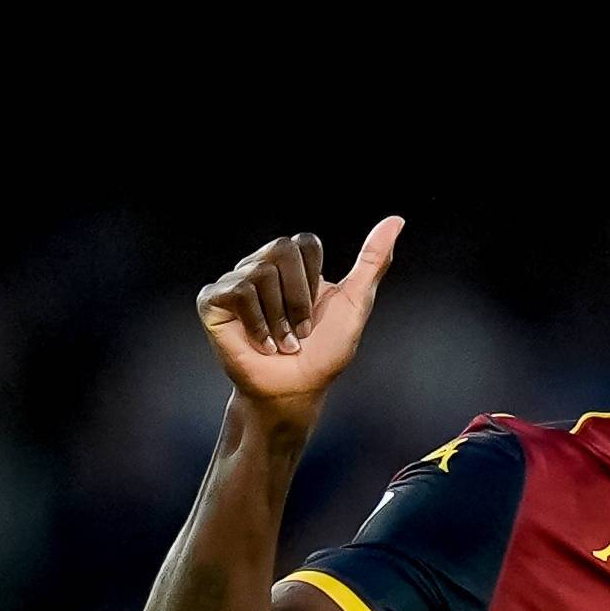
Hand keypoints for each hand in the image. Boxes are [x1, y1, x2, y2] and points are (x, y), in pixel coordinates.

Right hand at [195, 216, 404, 417]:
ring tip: (282, 343)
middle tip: (301, 332)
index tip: (316, 315)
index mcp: (293, 263)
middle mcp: (261, 265)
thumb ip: (373, 261)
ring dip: (280, 319)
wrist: (294, 391)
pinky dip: (258, 323)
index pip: (305, 243)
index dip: (315, 282)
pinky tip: (261, 344)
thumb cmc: (323, 353)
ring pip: (261, 273)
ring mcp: (235, 280)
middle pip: (282, 249)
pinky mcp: (213, 300)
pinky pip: (239, 291)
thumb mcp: (355, 303)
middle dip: (299, 299)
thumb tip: (396, 219)